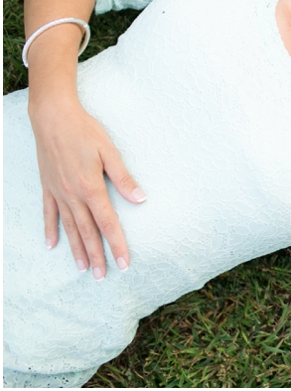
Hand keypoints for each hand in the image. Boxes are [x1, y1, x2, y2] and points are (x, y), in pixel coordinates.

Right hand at [30, 100, 144, 279]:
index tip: (124, 262)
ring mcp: (58, 193)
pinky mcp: (48, 187)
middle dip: (98, 255)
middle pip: (88, 232)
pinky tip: (53, 245)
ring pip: (69, 228)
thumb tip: (140, 199)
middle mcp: (73, 195)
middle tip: (105, 276)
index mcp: (91, 188)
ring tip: (84, 268)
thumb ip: (123, 178)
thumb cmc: (85, 132)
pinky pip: (49, 214)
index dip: (117, 244)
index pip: (107, 223)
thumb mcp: (110, 152)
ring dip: (77, 249)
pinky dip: (51, 230)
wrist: (52, 118)